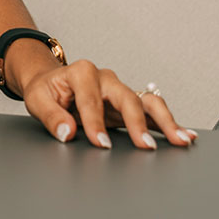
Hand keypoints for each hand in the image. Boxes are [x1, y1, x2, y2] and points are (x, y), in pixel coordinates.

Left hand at [20, 60, 197, 148]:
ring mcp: (119, 90)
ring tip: (179, 139)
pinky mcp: (127, 103)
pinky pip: (151, 111)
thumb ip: (51, 116)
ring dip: (165, 121)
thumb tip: (67, 132)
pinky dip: (166, 123)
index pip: (91, 99)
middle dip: (136, 122)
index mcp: (81, 72)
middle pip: (126, 97)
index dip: (95, 122)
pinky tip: (182, 135)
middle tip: (145, 146)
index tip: (100, 142)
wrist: (50, 83)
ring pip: (147, 102)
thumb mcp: (36, 100)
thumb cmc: (45, 90)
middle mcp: (104, 78)